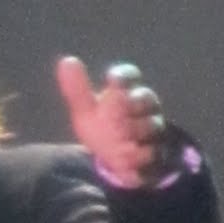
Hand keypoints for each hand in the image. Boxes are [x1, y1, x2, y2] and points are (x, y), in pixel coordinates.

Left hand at [56, 55, 168, 187]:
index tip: (112, 80)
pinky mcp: (157, 152)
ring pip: (151, 125)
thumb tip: (66, 61)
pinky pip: (153, 152)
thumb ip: (78, 90)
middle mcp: (145, 106)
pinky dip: (138, 156)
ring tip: (118, 143)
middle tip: (113, 118)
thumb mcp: (87, 111)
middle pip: (144, 99)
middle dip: (128, 106)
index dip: (123, 77)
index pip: (129, 76)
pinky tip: (124, 161)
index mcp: (127, 91)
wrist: (116, 161)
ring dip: (132, 133)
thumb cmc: (103, 128)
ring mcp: (153, 129)